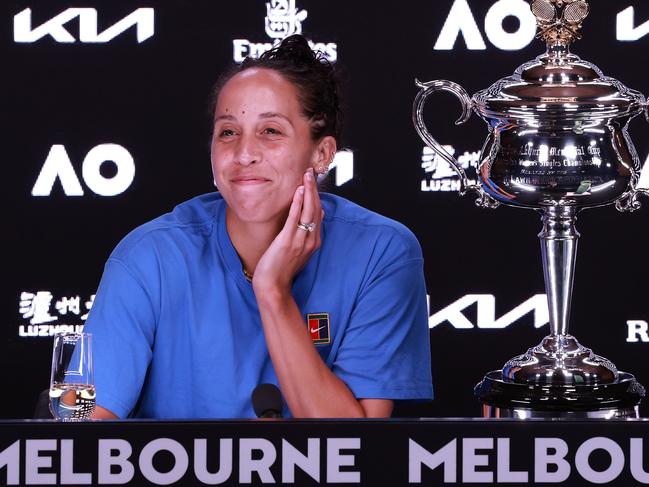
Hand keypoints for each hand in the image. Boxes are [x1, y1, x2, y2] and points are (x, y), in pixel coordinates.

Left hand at [253, 168, 322, 293]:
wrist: (273, 286)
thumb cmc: (282, 269)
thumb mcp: (299, 250)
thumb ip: (308, 233)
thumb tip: (317, 214)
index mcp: (313, 241)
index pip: (318, 213)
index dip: (316, 196)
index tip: (312, 181)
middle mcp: (310, 239)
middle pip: (316, 209)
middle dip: (314, 189)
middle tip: (311, 171)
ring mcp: (300, 240)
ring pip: (308, 211)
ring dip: (308, 191)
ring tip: (307, 175)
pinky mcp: (288, 241)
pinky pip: (295, 219)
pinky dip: (298, 204)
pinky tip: (298, 191)